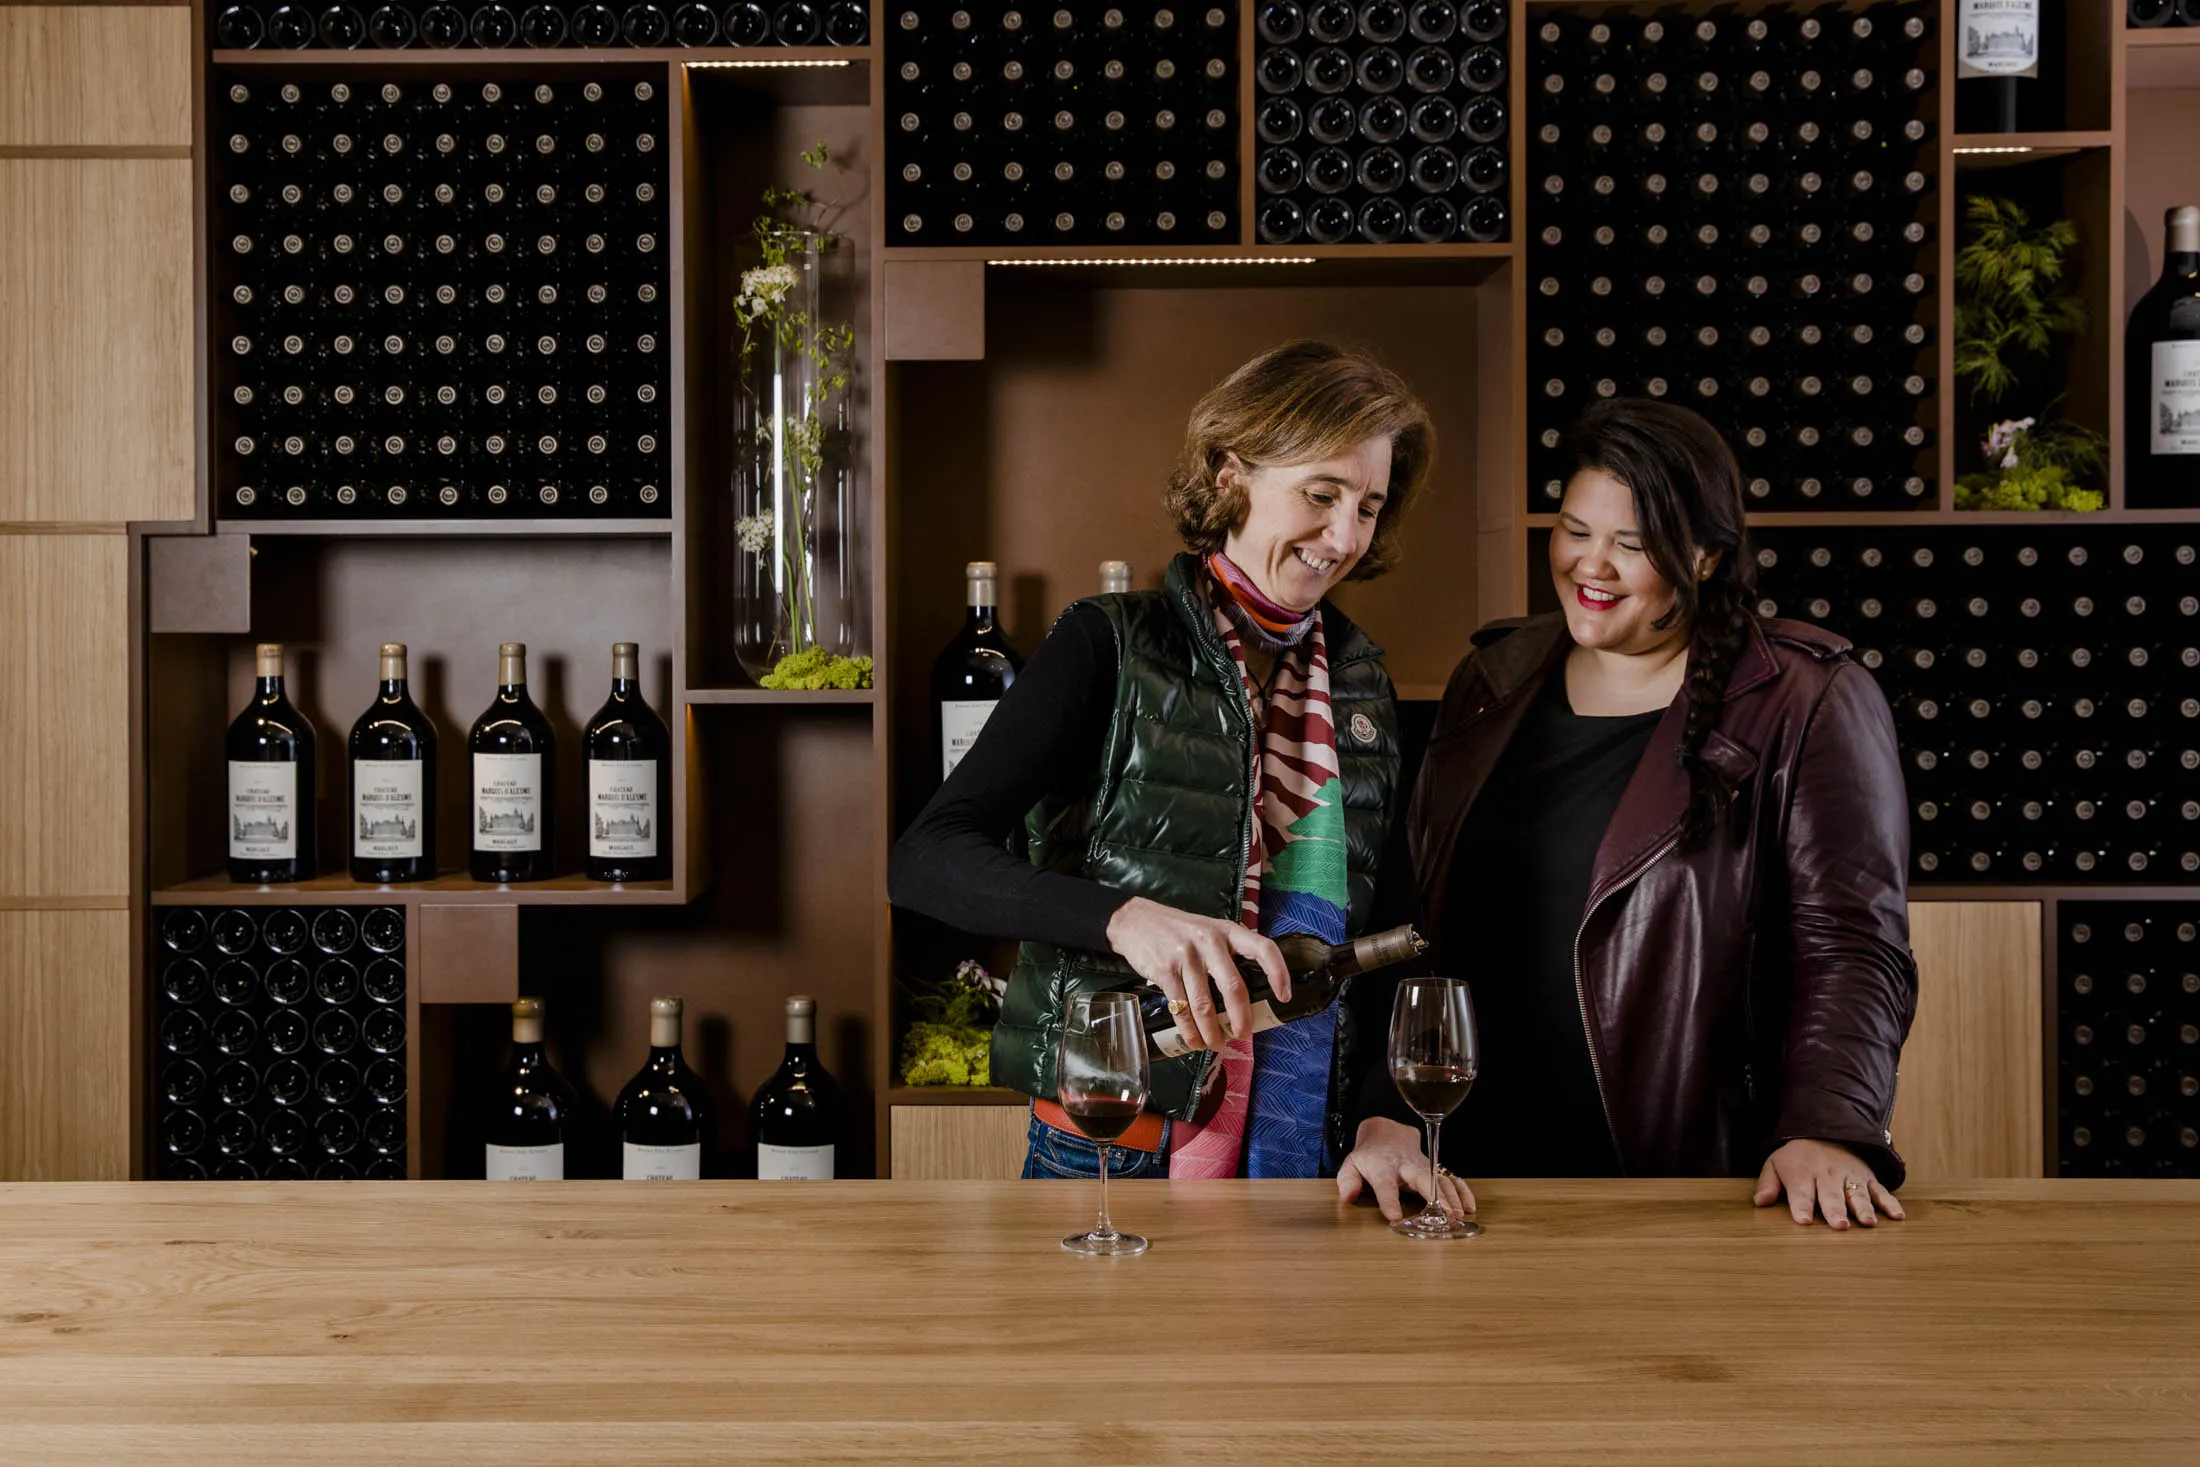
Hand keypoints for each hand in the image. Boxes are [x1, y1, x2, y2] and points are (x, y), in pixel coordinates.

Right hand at [1104, 897, 1289, 1053]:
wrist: (1135, 920)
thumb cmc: (1178, 931)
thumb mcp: (1208, 931)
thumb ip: (1227, 954)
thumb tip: (1245, 998)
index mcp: (1227, 931)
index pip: (1262, 948)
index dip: (1278, 973)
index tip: (1283, 997)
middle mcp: (1209, 941)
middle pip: (1233, 987)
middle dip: (1240, 1018)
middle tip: (1242, 1034)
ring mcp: (1186, 956)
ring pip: (1205, 1005)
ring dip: (1211, 1031)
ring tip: (1215, 1044)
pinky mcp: (1165, 970)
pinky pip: (1181, 1007)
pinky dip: (1189, 1030)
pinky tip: (1193, 1039)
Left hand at [1336, 1117, 1475, 1222]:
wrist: (1387, 1133)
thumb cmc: (1369, 1156)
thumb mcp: (1351, 1165)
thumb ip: (1348, 1181)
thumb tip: (1348, 1197)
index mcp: (1382, 1167)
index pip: (1384, 1184)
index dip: (1389, 1200)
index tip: (1394, 1217)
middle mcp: (1405, 1165)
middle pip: (1421, 1178)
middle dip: (1434, 1195)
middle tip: (1445, 1214)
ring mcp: (1422, 1165)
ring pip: (1440, 1178)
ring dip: (1452, 1197)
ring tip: (1459, 1215)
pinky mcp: (1433, 1168)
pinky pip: (1451, 1177)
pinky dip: (1463, 1190)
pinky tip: (1470, 1206)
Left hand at [1753, 1139, 1906, 1229]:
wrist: (1824, 1131)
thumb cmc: (1797, 1158)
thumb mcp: (1775, 1164)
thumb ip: (1767, 1184)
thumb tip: (1759, 1202)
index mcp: (1803, 1174)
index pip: (1801, 1193)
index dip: (1802, 1207)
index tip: (1804, 1221)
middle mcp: (1828, 1176)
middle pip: (1831, 1196)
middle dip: (1835, 1211)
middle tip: (1839, 1226)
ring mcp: (1850, 1177)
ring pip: (1858, 1194)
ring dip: (1863, 1209)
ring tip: (1868, 1223)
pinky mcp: (1868, 1178)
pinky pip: (1881, 1191)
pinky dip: (1890, 1203)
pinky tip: (1898, 1217)